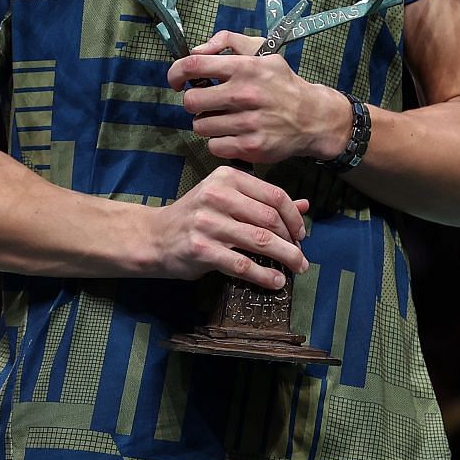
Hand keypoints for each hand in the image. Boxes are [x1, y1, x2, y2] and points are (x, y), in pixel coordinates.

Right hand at [147, 165, 310, 288]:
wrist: (155, 236)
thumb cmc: (196, 216)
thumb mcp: (227, 199)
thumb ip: (263, 201)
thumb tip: (304, 205)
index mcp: (226, 178)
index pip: (274, 195)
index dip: (294, 217)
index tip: (301, 235)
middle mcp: (217, 196)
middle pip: (270, 219)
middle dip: (292, 241)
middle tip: (301, 256)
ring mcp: (207, 222)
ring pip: (261, 241)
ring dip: (285, 258)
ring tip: (296, 269)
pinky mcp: (201, 249)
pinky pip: (242, 264)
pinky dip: (264, 275)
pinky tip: (275, 281)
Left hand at [166, 30, 353, 164]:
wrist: (313, 117)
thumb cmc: (282, 83)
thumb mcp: (262, 51)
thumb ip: (227, 41)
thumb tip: (196, 50)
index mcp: (244, 68)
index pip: (193, 65)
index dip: (175, 73)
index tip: (176, 81)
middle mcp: (244, 94)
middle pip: (190, 101)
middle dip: (194, 102)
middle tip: (207, 103)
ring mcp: (247, 122)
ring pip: (200, 125)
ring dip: (207, 123)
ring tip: (224, 118)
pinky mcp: (250, 146)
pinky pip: (214, 146)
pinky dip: (219, 142)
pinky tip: (232, 134)